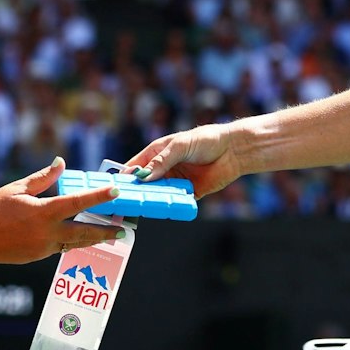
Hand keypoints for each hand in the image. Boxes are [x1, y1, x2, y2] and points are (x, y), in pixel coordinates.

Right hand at [0, 158, 122, 263]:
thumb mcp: (18, 189)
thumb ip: (43, 178)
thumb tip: (60, 164)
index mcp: (44, 212)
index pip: (78, 202)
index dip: (99, 196)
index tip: (115, 192)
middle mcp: (47, 233)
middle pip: (85, 232)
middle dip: (106, 232)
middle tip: (122, 230)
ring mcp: (43, 248)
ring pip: (74, 243)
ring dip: (91, 239)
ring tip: (107, 236)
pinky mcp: (37, 257)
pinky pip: (59, 248)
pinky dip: (71, 242)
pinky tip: (78, 238)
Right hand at [125, 124, 241, 196]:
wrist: (233, 150)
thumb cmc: (206, 140)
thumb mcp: (180, 146)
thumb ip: (162, 161)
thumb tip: (143, 176)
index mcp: (158, 153)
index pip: (136, 165)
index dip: (126, 175)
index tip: (116, 186)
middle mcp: (165, 168)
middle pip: (145, 183)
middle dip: (138, 192)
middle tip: (127, 202)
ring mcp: (177, 181)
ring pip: (159, 194)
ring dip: (154, 199)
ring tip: (144, 207)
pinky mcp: (190, 192)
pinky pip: (177, 201)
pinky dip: (171, 204)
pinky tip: (166, 209)